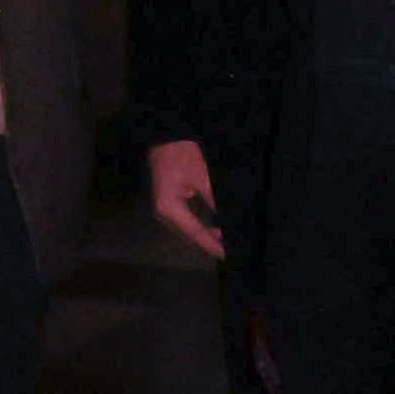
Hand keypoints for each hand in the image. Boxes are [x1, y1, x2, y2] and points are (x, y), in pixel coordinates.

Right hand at [148, 137, 225, 259]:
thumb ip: (214, 201)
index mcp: (169, 209)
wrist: (166, 138)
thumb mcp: (202, 177)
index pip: (195, 233)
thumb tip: (228, 222)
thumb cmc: (182, 155)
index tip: (227, 255)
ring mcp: (164, 211)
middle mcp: (163, 215)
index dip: (212, 245)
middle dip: (210, 244)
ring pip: (188, 231)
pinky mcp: (168, 206)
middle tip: (231, 252)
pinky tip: (215, 230)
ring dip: (206, 237)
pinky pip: (186, 223)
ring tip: (226, 243)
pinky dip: (201, 228)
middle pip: (190, 236)